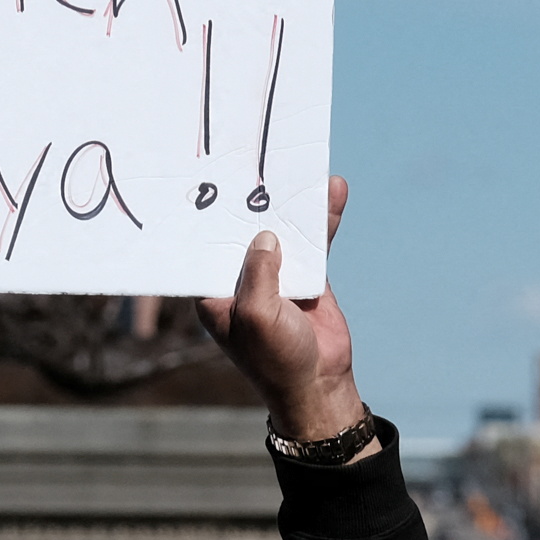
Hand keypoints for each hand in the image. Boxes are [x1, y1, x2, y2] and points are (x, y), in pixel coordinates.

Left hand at [196, 177, 363, 445]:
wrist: (319, 383)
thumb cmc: (276, 359)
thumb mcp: (257, 316)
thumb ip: (258, 274)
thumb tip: (265, 236)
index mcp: (214, 290)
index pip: (206, 244)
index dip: (208, 213)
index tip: (207, 177)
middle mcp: (240, 277)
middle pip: (244, 228)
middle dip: (251, 197)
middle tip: (255, 156)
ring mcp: (274, 273)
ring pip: (282, 228)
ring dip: (292, 202)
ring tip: (302, 167)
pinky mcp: (305, 274)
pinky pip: (313, 240)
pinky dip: (323, 218)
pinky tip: (333, 192)